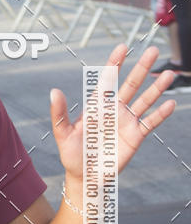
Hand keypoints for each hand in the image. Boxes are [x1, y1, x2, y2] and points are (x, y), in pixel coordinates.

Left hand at [50, 44, 175, 180]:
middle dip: (142, 68)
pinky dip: (160, 114)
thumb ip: (59, 113)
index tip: (123, 46)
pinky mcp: (135, 136)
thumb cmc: (72, 154)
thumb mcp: (62, 134)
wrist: (85, 176)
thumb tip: (53, 91)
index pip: (107, 79)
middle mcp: (114, 110)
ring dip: (156, 88)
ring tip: (168, 74)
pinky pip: (150, 122)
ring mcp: (126, 122)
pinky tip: (170, 104)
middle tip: (154, 50)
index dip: (115, 63)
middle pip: (131, 84)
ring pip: (145, 100)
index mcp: (97, 105)